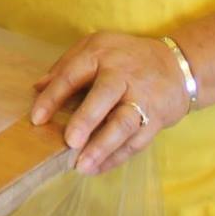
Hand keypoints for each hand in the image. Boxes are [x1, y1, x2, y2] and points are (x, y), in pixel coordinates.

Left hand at [29, 31, 190, 174]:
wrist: (177, 66)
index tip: (37, 119)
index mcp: (101, 54)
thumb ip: (66, 66)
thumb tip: (37, 87)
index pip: (73, 74)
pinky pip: (136, 141)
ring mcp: (142, 97)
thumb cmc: (125, 58)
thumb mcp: (96, 48)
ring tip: (82, 166)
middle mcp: (122, 74)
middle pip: (104, 95)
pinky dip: (116, 157)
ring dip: (103, 146)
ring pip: (124, 123)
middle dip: (86, 119)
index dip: (54, 97)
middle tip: (69, 141)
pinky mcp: (157, 118)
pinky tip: (98, 168)